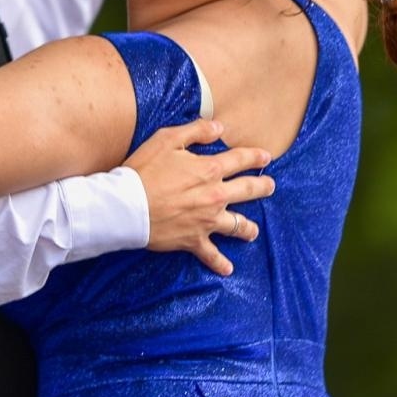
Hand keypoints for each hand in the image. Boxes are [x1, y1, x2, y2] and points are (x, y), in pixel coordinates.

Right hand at [125, 119, 275, 275]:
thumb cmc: (143, 170)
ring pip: (237, 225)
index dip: (255, 157)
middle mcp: (215, 196)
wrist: (126, 206)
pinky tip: (228, 270)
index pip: (240, 160)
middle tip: (270, 186)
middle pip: (248, 191)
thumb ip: (196, 131)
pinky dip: (220, 263)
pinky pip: (211, 255)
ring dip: (248, 228)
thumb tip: (220, 127)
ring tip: (253, 231)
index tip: (266, 157)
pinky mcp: (194, 240)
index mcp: (209, 170)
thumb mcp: (167, 139)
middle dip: (262, 187)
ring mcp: (207, 221)